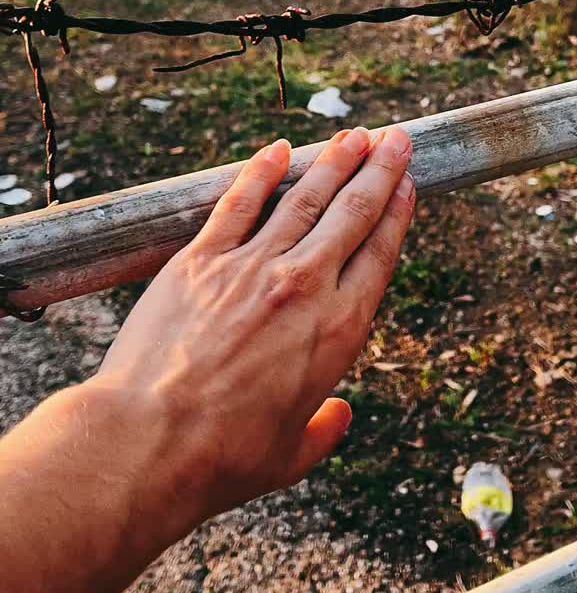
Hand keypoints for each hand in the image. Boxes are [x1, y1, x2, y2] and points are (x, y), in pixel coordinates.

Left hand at [95, 125, 414, 535]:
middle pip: (352, 213)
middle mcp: (303, 287)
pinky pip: (238, 203)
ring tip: (355, 135)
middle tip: (397, 139)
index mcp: (338, 331)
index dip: (398, 212)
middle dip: (380, 170)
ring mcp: (251, 267)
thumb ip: (323, 429)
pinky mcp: (200, 260)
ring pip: (304, 198)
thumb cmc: (225, 458)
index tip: (408, 183)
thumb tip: (338, 416)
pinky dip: (260, 172)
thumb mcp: (293, 455)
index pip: (380, 254)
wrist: (151, 440)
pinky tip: (279, 149)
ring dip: (334, 162)